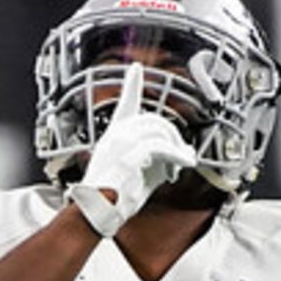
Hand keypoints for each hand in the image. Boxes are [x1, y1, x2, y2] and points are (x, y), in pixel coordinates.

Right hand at [72, 63, 194, 234]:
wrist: (96, 212)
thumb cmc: (113, 199)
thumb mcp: (139, 174)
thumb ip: (159, 161)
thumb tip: (182, 156)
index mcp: (114, 136)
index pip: (125, 104)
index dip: (131, 85)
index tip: (136, 68)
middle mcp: (116, 135)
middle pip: (153, 120)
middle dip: (173, 136)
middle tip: (181, 156)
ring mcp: (120, 143)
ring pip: (159, 131)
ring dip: (176, 148)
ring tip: (181, 165)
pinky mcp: (128, 155)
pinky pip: (161, 147)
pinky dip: (176, 156)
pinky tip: (183, 165)